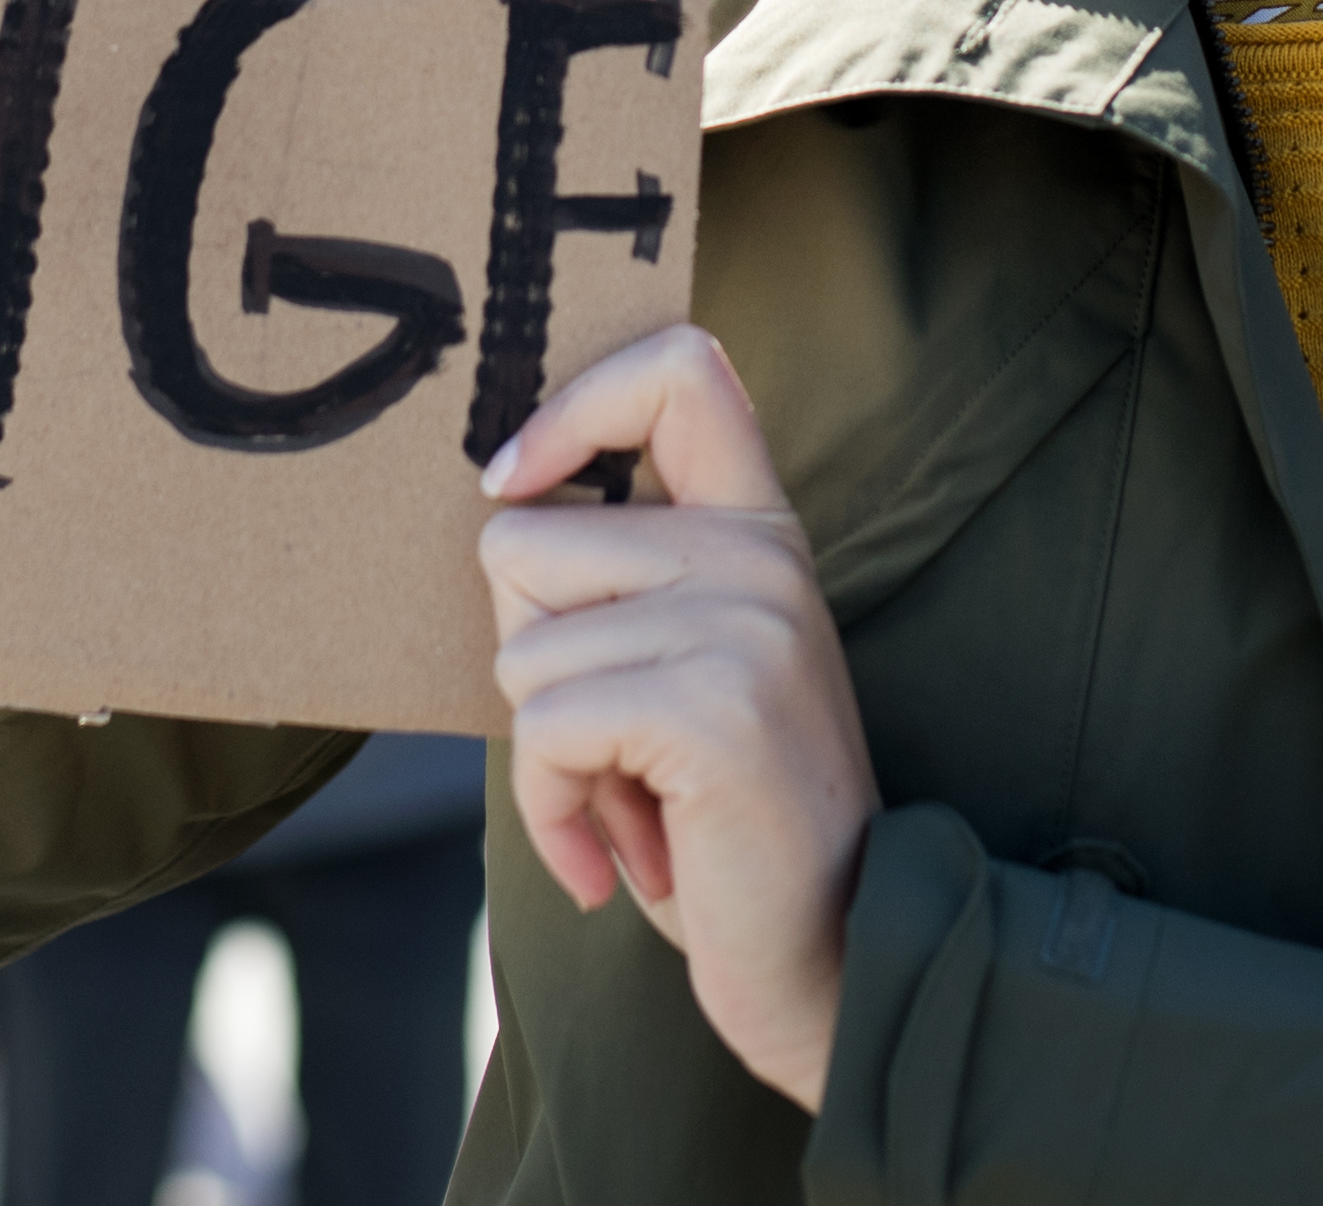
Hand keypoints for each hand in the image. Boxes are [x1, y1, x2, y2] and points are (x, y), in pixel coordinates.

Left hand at [479, 324, 876, 1111]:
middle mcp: (760, 555)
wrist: (827, 954)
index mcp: (758, 528)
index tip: (514, 482)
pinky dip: (550, 809)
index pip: (678, 369)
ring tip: (634, 798)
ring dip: (548, 754)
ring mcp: (745, 623)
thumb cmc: (719, 816)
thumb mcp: (684, 663)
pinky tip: (614, 855)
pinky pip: (541, 728)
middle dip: (529, 659)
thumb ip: (619, 575)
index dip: (570, 405)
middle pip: (521, 539)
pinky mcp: (713, 707)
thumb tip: (495, 503)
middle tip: (614, 744)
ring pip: (519, 649)